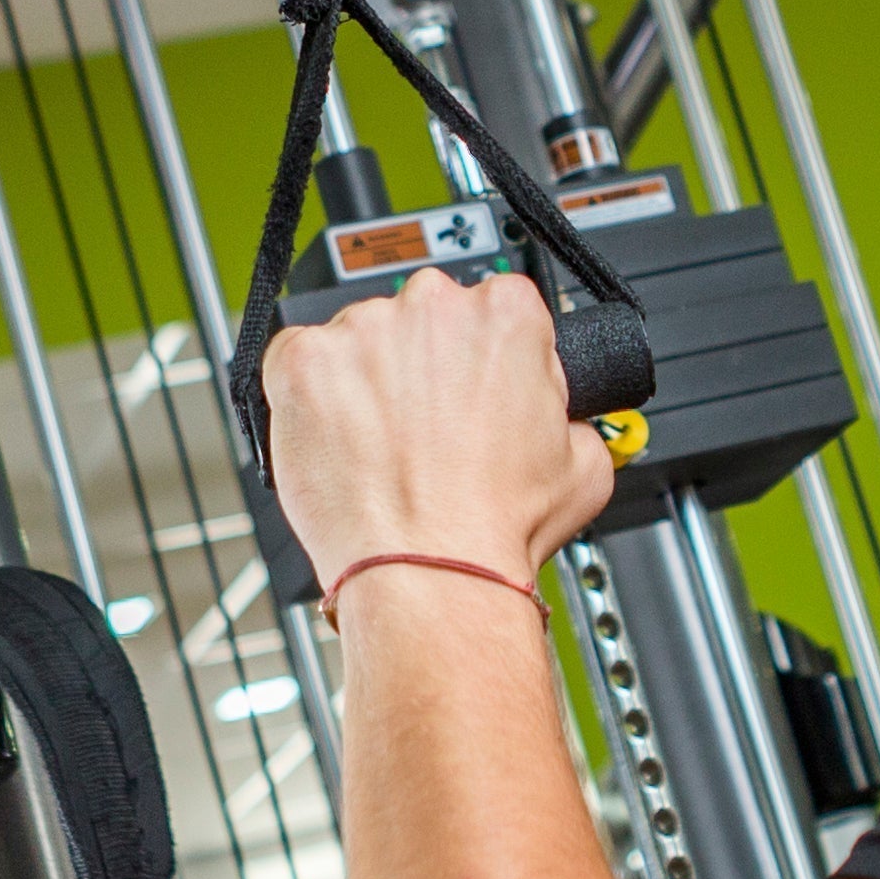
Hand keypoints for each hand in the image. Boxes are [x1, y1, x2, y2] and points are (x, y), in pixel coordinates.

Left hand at [261, 265, 618, 577]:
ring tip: (379, 448)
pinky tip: (335, 441)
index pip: (491, 306)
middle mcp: (432, 305)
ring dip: (363, 380)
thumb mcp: (584, 464)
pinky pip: (295, 360)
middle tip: (424, 429)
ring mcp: (362, 330)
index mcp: (505, 313)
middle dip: (420, 365)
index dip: (479, 357)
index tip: (468, 392)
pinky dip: (307, 396)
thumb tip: (556, 416)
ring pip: (357, 339)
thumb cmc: (499, 526)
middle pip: (420, 317)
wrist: (432, 573)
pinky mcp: (303, 362)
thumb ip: (568, 413)